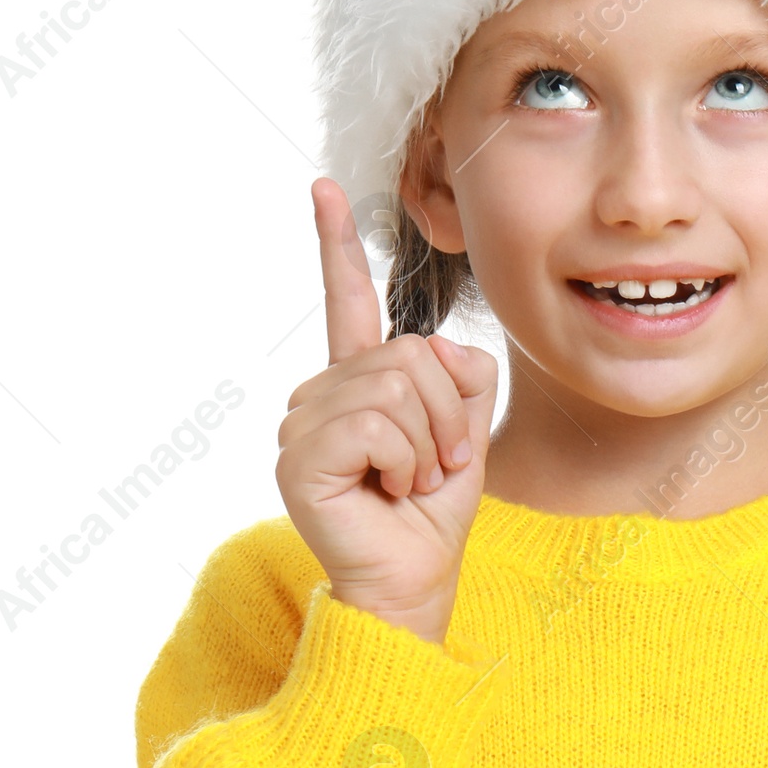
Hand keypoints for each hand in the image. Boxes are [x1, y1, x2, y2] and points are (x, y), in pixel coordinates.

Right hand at [276, 177, 498, 646]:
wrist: (417, 579)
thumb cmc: (435, 512)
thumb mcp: (467, 429)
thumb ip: (460, 375)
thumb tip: (435, 344)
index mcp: (358, 383)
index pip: (350, 302)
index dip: (337, 245)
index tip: (324, 188)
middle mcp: (321, 396)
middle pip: (407, 354)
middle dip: (447, 414)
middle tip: (437, 467)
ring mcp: (303, 426)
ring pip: (396, 387)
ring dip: (430, 443)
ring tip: (412, 483)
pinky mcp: (300, 460)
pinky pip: (376, 424)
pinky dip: (406, 461)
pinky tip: (392, 492)